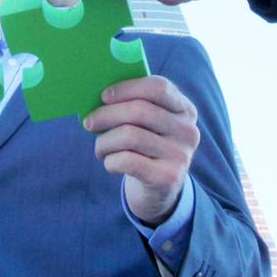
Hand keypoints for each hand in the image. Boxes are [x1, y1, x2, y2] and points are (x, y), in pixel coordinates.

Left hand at [84, 74, 198, 223]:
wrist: (160, 189)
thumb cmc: (146, 147)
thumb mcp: (149, 124)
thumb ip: (133, 105)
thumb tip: (96, 94)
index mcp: (185, 109)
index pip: (159, 87)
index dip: (128, 88)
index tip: (103, 96)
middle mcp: (188, 130)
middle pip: (140, 110)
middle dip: (106, 115)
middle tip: (89, 122)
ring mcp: (180, 154)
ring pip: (130, 136)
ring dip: (105, 141)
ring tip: (99, 147)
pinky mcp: (168, 177)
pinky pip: (128, 161)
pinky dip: (110, 161)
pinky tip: (110, 163)